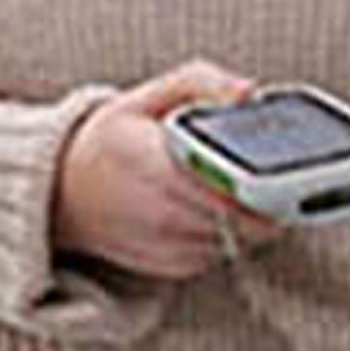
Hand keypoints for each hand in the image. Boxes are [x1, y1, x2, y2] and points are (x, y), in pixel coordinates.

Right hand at [52, 62, 275, 278]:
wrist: (65, 194)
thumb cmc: (112, 140)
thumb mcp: (148, 97)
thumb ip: (202, 82)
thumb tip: (248, 92)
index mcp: (152, 162)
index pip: (224, 183)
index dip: (262, 177)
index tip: (285, 162)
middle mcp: (158, 212)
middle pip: (244, 216)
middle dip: (271, 195)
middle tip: (283, 170)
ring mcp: (168, 245)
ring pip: (243, 238)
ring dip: (257, 215)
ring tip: (247, 184)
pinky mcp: (176, 267)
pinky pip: (226, 253)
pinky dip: (236, 233)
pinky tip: (222, 206)